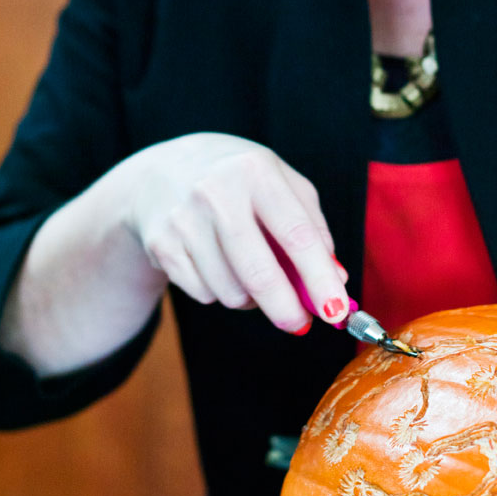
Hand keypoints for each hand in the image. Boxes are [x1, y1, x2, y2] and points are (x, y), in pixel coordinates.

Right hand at [120, 133, 348, 333]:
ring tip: (250, 274)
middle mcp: (216, 192)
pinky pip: (204, 294)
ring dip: (250, 298)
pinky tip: (218, 267)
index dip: (319, 278)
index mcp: (256, 171)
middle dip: (286, 309)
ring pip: (231, 292)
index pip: (297, 234)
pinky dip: (220, 292)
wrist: (162, 170)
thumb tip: (336, 278)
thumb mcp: (281, 184)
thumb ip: (314, 228)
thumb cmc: (237, 180)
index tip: (335, 310)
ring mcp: (184, 220)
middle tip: (300, 324)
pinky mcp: (161, 246)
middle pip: (258, 273)